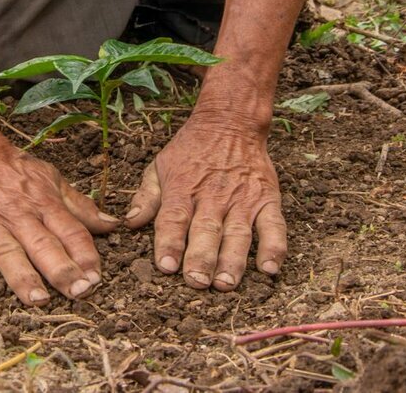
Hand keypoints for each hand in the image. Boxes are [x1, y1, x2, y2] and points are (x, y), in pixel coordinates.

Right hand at [0, 130, 117, 305]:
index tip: (97, 278)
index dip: (85, 255)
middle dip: (62, 270)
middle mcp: (19, 214)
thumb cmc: (10, 166)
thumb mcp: (49, 178)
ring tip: (37, 298)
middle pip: (44, 245)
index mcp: (44, 203)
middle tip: (79, 292)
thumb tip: (112, 225)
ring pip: (8, 251)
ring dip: (23, 276)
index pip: (71, 231)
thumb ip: (79, 205)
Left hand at [124, 114, 285, 290]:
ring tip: (225, 284)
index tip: (167, 267)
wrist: (231, 121)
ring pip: (237, 234)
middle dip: (201, 259)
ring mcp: (242, 199)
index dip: (169, 243)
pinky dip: (274, 248)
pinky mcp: (267, 199)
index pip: (174, 219)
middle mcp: (212, 196)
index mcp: (183, 189)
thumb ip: (147, 197)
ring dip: (232, 261)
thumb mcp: (160, 166)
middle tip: (196, 281)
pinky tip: (269, 269)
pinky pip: (274, 226)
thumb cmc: (190, 149)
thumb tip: (131, 223)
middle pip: (206, 231)